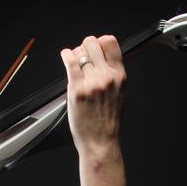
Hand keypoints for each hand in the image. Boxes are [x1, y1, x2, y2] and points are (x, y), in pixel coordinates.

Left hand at [60, 34, 126, 161]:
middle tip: (82, 56)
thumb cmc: (108, 122)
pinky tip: (65, 56)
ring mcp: (92, 83)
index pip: (110, 42)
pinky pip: (70, 62)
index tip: (95, 49)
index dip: (100, 42)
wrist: (101, 143)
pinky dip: (66, 55)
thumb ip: (114, 75)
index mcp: (120, 76)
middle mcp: (107, 77)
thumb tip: (104, 58)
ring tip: (73, 62)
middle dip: (85, 47)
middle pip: (93, 43)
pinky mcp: (77, 90)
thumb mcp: (120, 94)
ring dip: (75, 54)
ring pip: (80, 52)